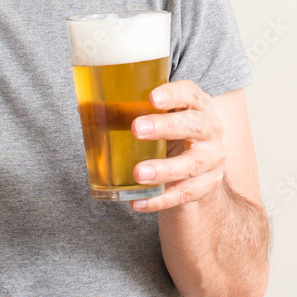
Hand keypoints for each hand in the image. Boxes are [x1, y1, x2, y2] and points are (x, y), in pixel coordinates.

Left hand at [131, 80, 225, 211]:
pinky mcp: (208, 184)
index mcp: (198, 105)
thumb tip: (84, 109)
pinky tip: (139, 202)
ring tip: (139, 173)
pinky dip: (161, 199)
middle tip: (137, 129)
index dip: (174, 94)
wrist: (198, 166)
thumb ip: (127, 113)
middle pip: (195, 125)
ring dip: (165, 169)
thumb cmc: (172, 133)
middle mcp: (211, 129)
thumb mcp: (157, 118)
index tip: (152, 98)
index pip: (190, 94)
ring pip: (192, 164)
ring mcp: (212, 158)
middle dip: (166, 126)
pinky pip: (185, 193)